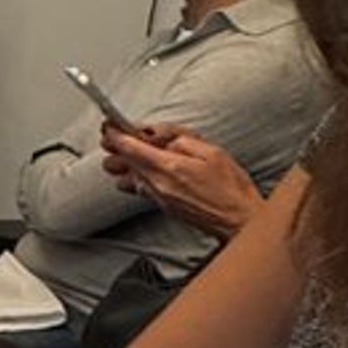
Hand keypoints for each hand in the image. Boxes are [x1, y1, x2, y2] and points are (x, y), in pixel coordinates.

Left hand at [101, 125, 262, 238]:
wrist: (239, 220)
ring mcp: (157, 197)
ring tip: (138, 155)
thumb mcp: (212, 152)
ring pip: (124, 178)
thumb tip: (160, 135)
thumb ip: (181, 140)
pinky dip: (137, 178)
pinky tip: (151, 172)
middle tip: (120, 138)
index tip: (109, 127)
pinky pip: (138, 189)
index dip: (114, 135)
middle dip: (116, 149)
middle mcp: (157, 184)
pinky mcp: (161, 206)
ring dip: (125, 165)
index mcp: (169, 166)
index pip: (128, 147)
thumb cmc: (231, 188)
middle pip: (119, 164)